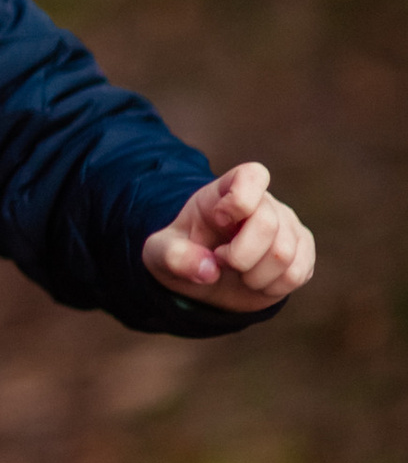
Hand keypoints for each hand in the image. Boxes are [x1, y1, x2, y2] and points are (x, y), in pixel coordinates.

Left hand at [142, 161, 314, 315]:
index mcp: (226, 191)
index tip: (218, 220)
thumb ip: (173, 257)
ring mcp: (287, 225)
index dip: (240, 200)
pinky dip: (272, 287)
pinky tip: (257, 281)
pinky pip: (298, 273)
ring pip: (284, 253)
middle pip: (267, 224)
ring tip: (239, 272)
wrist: (207, 277)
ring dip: (254, 275)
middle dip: (239, 256)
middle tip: (222, 260)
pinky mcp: (302, 250)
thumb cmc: (184, 253)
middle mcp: (264, 202)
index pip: (252, 176)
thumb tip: (208, 270)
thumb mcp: (160, 254)